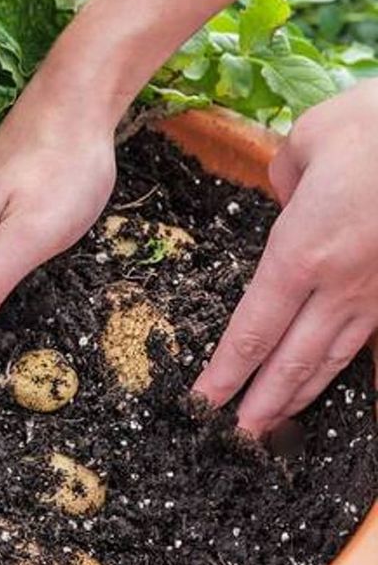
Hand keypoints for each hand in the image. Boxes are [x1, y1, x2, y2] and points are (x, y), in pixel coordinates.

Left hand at [194, 79, 377, 434]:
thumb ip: (285, 178)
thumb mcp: (308, 141)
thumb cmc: (374, 126)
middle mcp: (340, 284)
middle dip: (261, 403)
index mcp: (301, 252)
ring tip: (276, 422)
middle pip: (291, 359)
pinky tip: (334, 380)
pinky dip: (346, 366)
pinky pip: (369, 339)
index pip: (253, 329)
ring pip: (333, 357)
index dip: (227, 371)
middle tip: (237, 439)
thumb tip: (287, 198)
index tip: (204, 402)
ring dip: (300, 394)